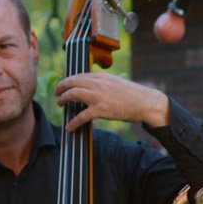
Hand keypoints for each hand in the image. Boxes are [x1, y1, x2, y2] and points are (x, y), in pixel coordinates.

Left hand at [55, 72, 169, 131]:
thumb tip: (92, 88)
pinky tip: (69, 127)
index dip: (69, 80)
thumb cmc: (133, 95)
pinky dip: (73, 122)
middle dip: (61, 87)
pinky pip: (81, 116)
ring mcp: (99, 96)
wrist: (146, 102)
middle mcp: (98, 84)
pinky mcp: (101, 110)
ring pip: (73, 94)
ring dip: (63, 99)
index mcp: (102, 76)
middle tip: (57, 93)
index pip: (80, 75)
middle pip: (72, 82)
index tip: (65, 85)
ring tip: (60, 104)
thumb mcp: (117, 83)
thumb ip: (104, 84)